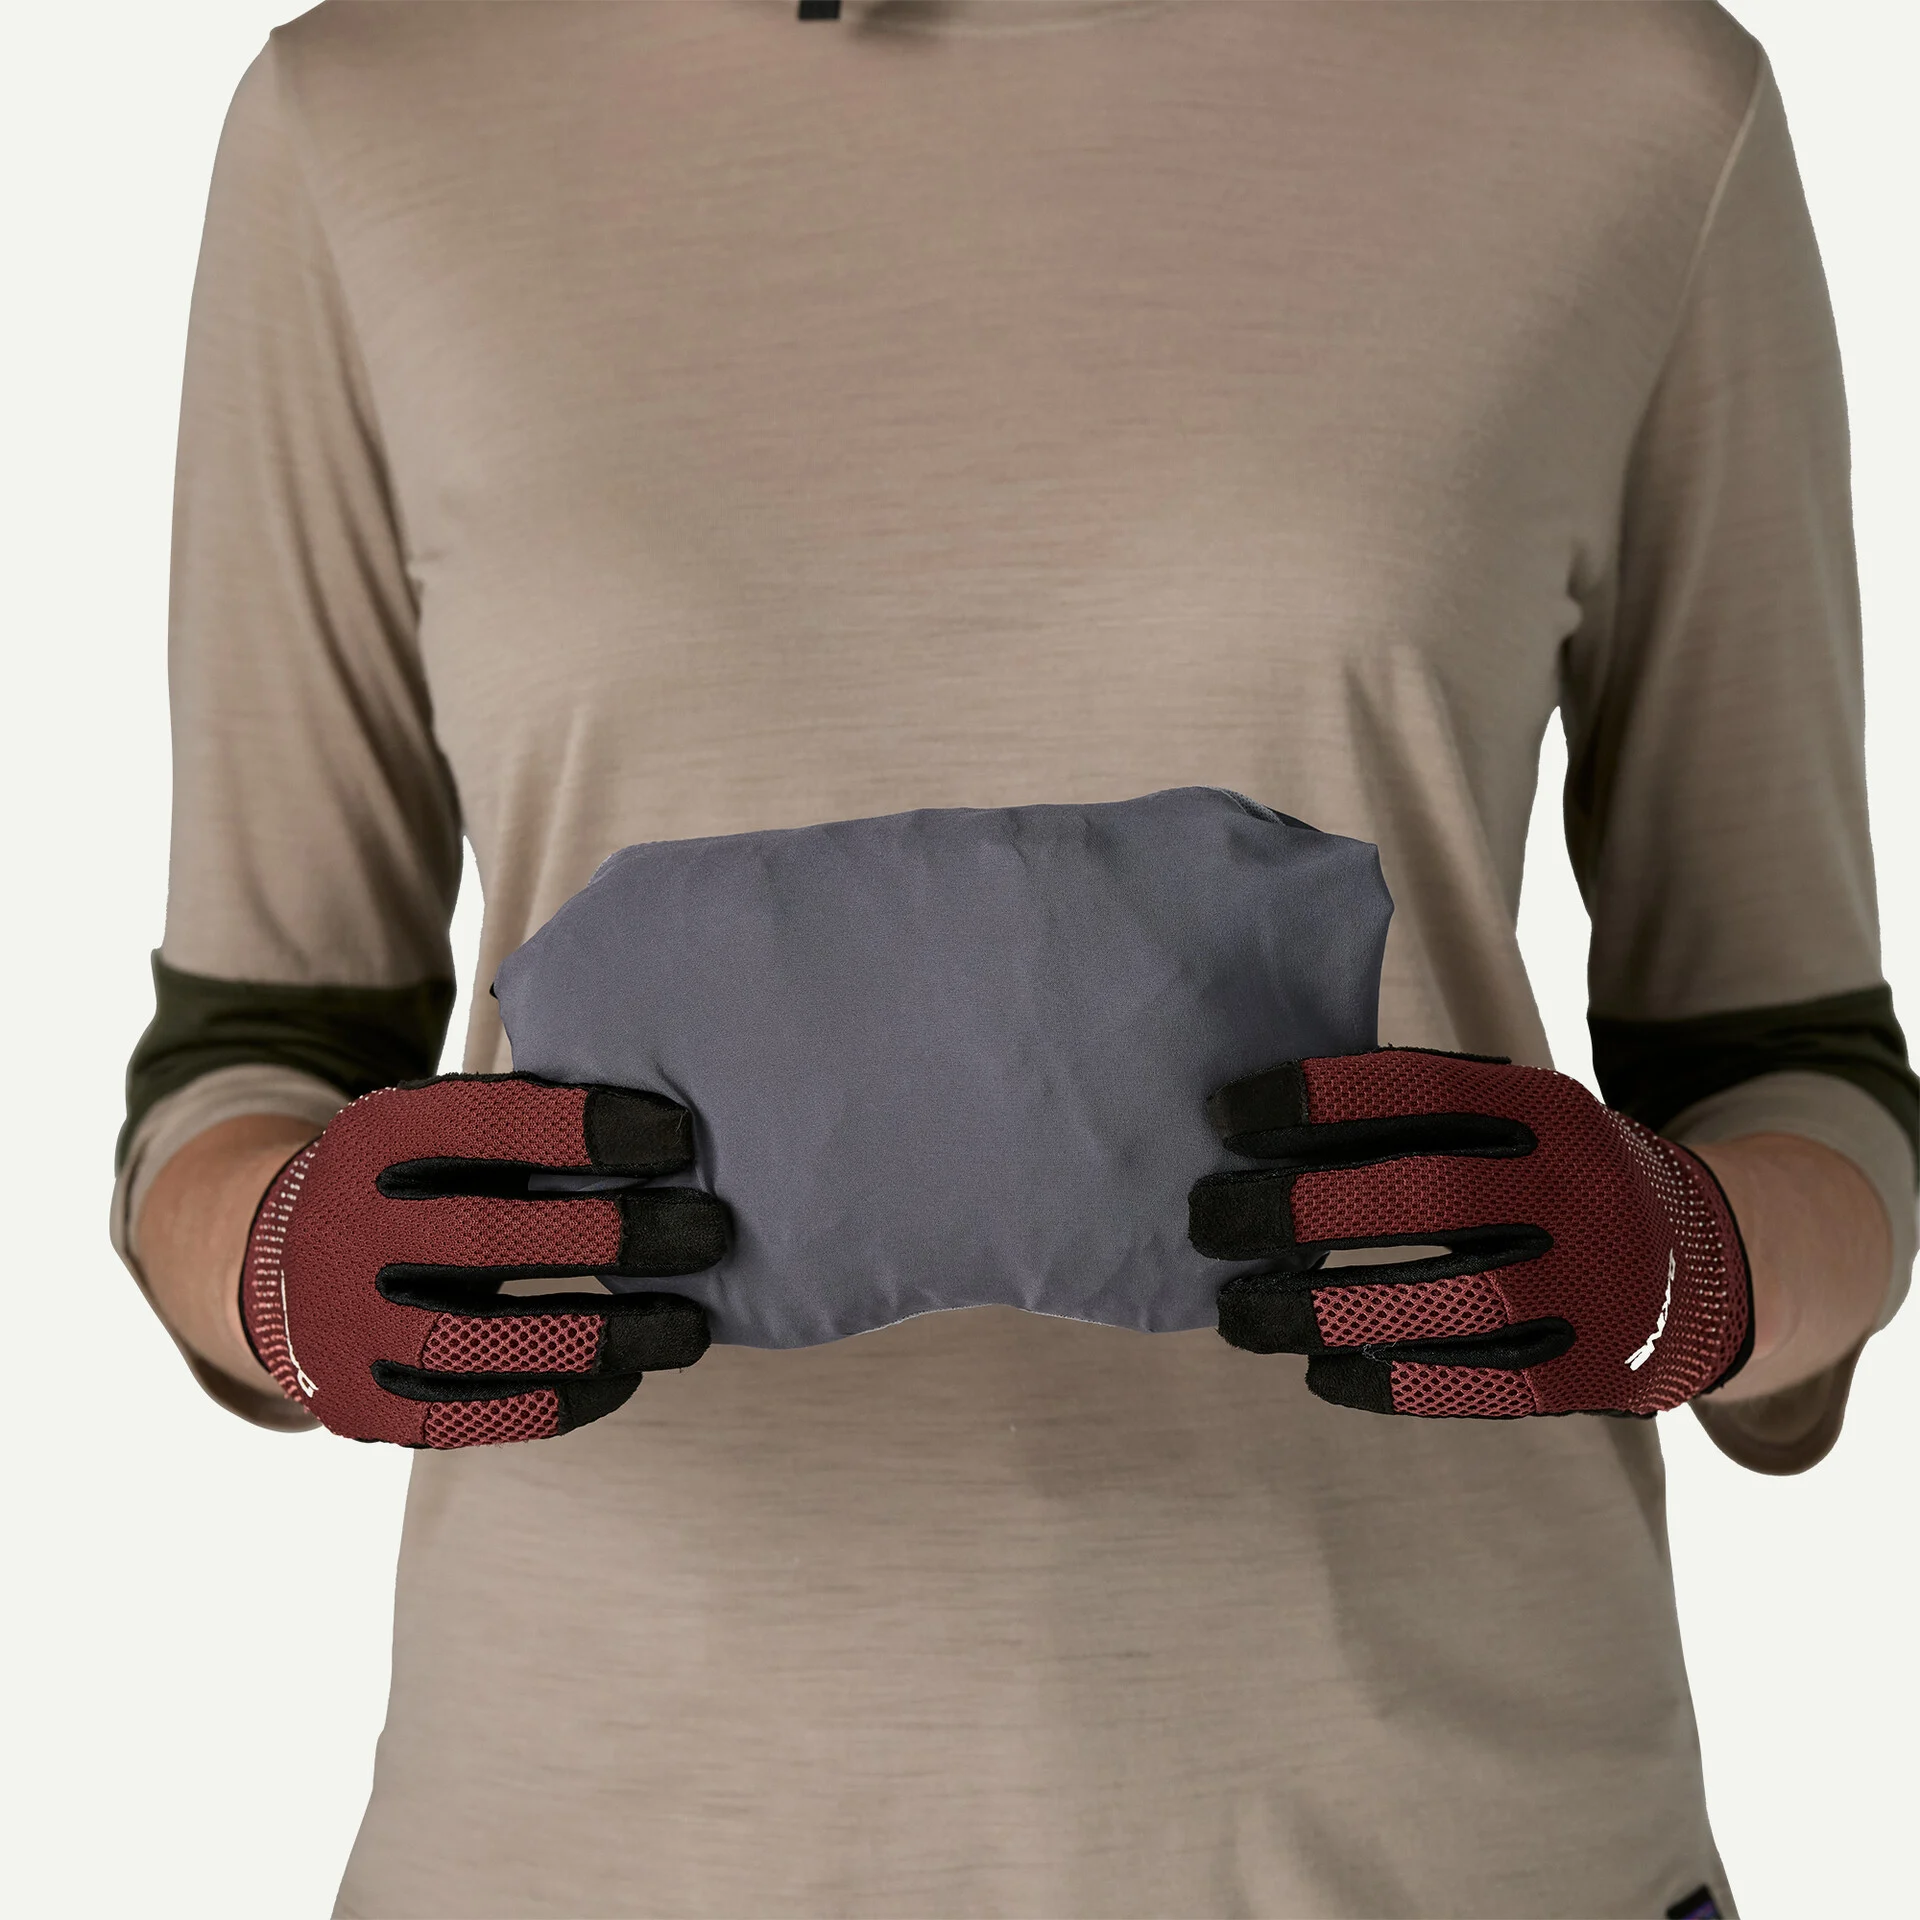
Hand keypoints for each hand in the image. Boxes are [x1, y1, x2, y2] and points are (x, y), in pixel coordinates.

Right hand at [241, 1074, 730, 1446]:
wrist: (279, 1273)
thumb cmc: (415, 1186)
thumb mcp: (437, 1128)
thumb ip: (523, 1122)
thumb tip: (667, 1125)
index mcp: (374, 1140)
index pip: (487, 1126)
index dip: (588, 1129)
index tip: (679, 1136)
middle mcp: (346, 1232)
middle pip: (494, 1236)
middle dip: (618, 1236)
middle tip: (713, 1231)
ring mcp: (348, 1327)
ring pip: (491, 1340)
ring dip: (608, 1334)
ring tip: (692, 1327)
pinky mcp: (364, 1407)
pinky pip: (478, 1413)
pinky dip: (564, 1396)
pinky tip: (626, 1373)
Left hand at [1187, 1049, 1751, 1417]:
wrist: (1710, 1265)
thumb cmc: (1562, 1179)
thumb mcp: (1523, 1119)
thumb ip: (1429, 1116)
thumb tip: (1265, 1125)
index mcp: (1547, 1109)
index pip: (1409, 1090)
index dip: (1305, 1100)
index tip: (1223, 1116)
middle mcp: (1574, 1190)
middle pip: (1410, 1197)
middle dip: (1286, 1210)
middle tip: (1206, 1219)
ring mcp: (1589, 1285)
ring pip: (1431, 1302)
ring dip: (1311, 1309)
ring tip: (1235, 1312)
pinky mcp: (1590, 1371)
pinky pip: (1468, 1383)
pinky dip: (1381, 1378)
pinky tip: (1318, 1370)